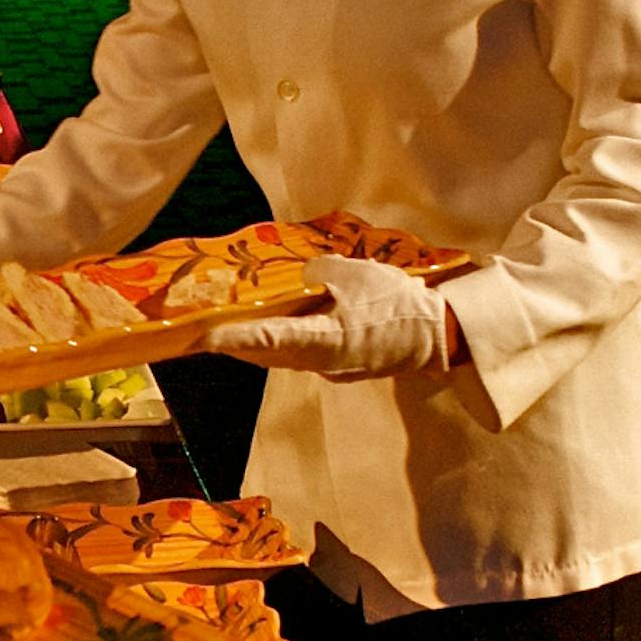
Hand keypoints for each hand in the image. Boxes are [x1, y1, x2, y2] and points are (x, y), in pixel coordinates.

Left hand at [205, 253, 450, 379]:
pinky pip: (301, 356)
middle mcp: (319, 362)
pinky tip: (273, 334)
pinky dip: (281, 346)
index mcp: (320, 340)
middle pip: (266, 354)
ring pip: (282, 358)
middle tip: (204, 334)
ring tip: (230, 334)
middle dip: (236, 344)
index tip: (203, 337)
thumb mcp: (354, 274)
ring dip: (256, 348)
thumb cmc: (395, 303)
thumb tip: (304, 276)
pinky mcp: (343, 368)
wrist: (437, 335)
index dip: (231, 337)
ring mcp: (331, 369)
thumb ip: (319, 272)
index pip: (265, 338)